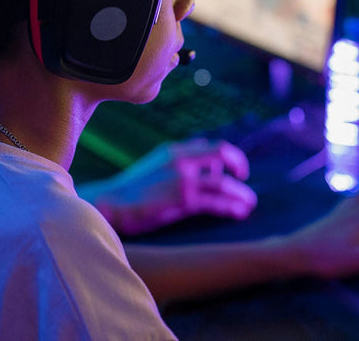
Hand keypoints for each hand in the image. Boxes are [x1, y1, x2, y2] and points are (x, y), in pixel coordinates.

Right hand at [80, 138, 256, 235]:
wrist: (110, 204)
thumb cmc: (131, 190)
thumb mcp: (156, 165)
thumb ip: (178, 162)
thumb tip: (203, 166)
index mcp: (175, 151)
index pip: (211, 145)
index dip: (229, 155)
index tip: (235, 168)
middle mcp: (181, 160)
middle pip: (222, 154)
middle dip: (239, 166)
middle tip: (244, 180)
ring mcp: (182, 179)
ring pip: (222, 183)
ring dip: (240, 193)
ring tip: (248, 203)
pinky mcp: (182, 200)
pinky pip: (214, 202)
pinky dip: (230, 207)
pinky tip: (239, 212)